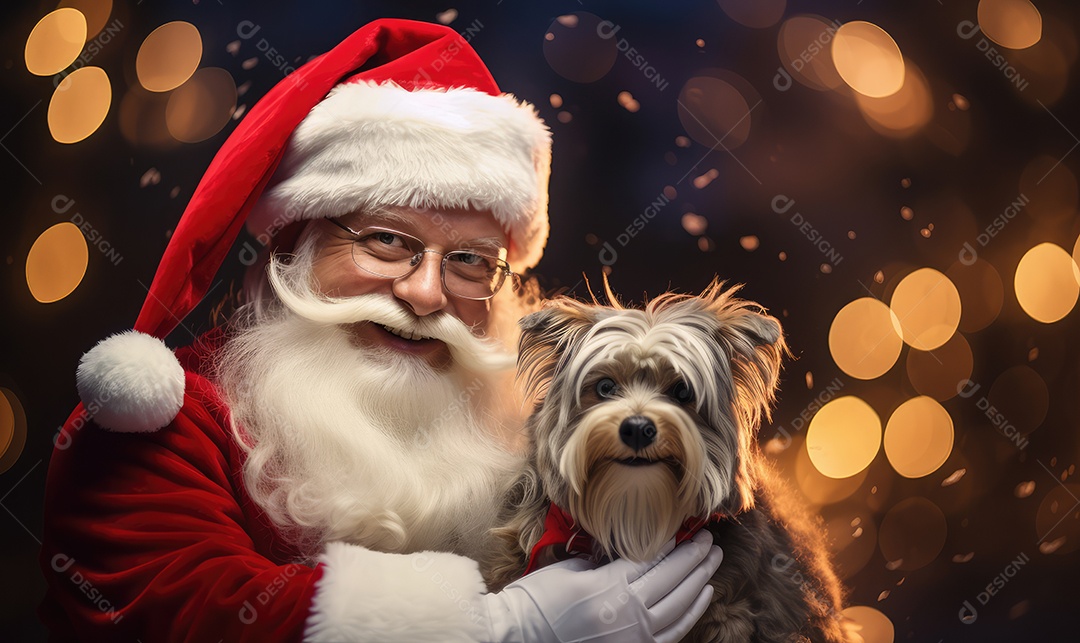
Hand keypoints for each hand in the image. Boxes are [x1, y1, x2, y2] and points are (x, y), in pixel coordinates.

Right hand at [482, 529, 722, 642]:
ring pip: (680, 608)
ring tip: (712, 565)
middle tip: (711, 543)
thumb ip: (604, 562)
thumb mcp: (569, 569)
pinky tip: (700, 598)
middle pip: (674, 581)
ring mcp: (633, 638)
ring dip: (699, 584)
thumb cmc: (537, 600)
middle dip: (696, 560)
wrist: (518, 637)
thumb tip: (629, 555)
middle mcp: (629, 614)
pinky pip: (672, 633)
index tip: (689, 532)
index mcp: (611, 588)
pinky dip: (690, 613)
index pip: (654, 560)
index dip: (676, 545)